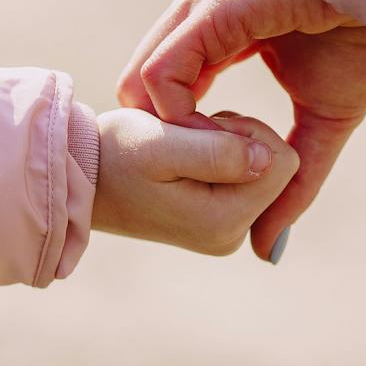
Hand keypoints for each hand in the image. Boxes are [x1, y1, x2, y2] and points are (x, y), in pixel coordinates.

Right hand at [93, 108, 299, 257]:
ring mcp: (226, 232)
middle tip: (187, 138)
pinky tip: (185, 159)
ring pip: (263, 167)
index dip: (246, 131)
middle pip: (276, 166)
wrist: (82, 176)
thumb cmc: (115, 155)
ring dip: (228, 143)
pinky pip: (246, 176)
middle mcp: (232, 236)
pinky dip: (221, 156)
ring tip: (181, 148)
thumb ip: (218, 152)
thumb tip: (269, 159)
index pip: (282, 161)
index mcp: (223, 221)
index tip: (198, 129)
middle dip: (239, 138)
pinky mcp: (219, 221)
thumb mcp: (160, 145)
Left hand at [118, 0, 365, 261]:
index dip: (179, 134)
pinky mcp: (213, 6)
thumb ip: (292, 177)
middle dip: (164, 141)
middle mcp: (202, 3)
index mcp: (221, 19)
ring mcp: (203, 0)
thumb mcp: (324, 120)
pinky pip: (163, 72)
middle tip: (204, 177)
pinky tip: (215, 141)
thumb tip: (269, 247)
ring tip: (215, 163)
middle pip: (142, 86)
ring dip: (171, 137)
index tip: (214, 170)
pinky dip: (177, 118)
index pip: (166, 83)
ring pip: (143, 82)